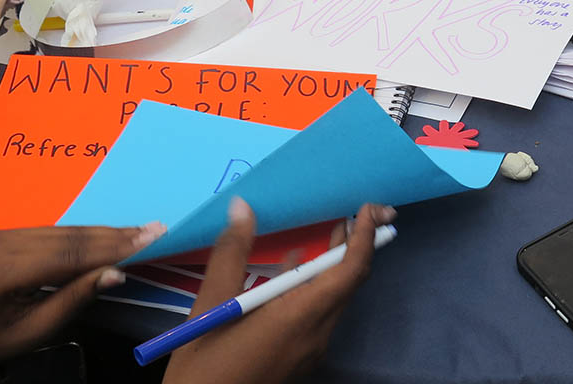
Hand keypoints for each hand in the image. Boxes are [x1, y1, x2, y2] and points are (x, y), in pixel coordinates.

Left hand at [0, 223, 166, 365]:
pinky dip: (83, 235)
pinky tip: (109, 235)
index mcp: (1, 271)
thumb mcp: (36, 331)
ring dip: (103, 233)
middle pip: (69, 236)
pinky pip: (51, 232)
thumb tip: (117, 273)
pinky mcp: (4, 234)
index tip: (151, 239)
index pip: (68, 254)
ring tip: (141, 231)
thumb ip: (75, 299)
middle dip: (115, 235)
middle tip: (156, 229)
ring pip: (63, 230)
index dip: (112, 247)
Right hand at [163, 199, 395, 383]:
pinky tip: (293, 270)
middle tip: (353, 211)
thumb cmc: (204, 364)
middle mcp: (317, 334)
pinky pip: (319, 314)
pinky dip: (316, 287)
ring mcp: (312, 349)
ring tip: (330, 231)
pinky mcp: (302, 357)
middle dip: (354, 246)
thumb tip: (243, 208)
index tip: (368, 209)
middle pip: (347, 284)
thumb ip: (231, 254)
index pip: (349, 273)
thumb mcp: (210, 304)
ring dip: (335, 266)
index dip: (364, 239)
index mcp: (300, 318)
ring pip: (334, 299)